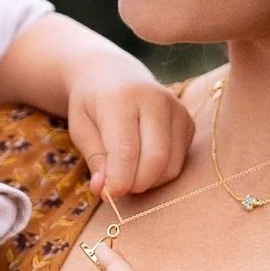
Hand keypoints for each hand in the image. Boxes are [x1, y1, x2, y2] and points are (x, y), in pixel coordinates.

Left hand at [67, 57, 193, 197]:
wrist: (113, 74)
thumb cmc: (92, 105)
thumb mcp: (81, 129)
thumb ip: (95, 159)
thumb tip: (105, 191)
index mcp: (123, 97)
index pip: (126, 150)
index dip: (118, 180)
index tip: (107, 195)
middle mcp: (156, 99)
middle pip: (155, 160)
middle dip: (134, 184)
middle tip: (116, 187)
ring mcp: (178, 109)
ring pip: (171, 166)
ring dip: (148, 182)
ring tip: (127, 173)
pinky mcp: (188, 122)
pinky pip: (179, 163)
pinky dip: (160, 173)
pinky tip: (142, 163)